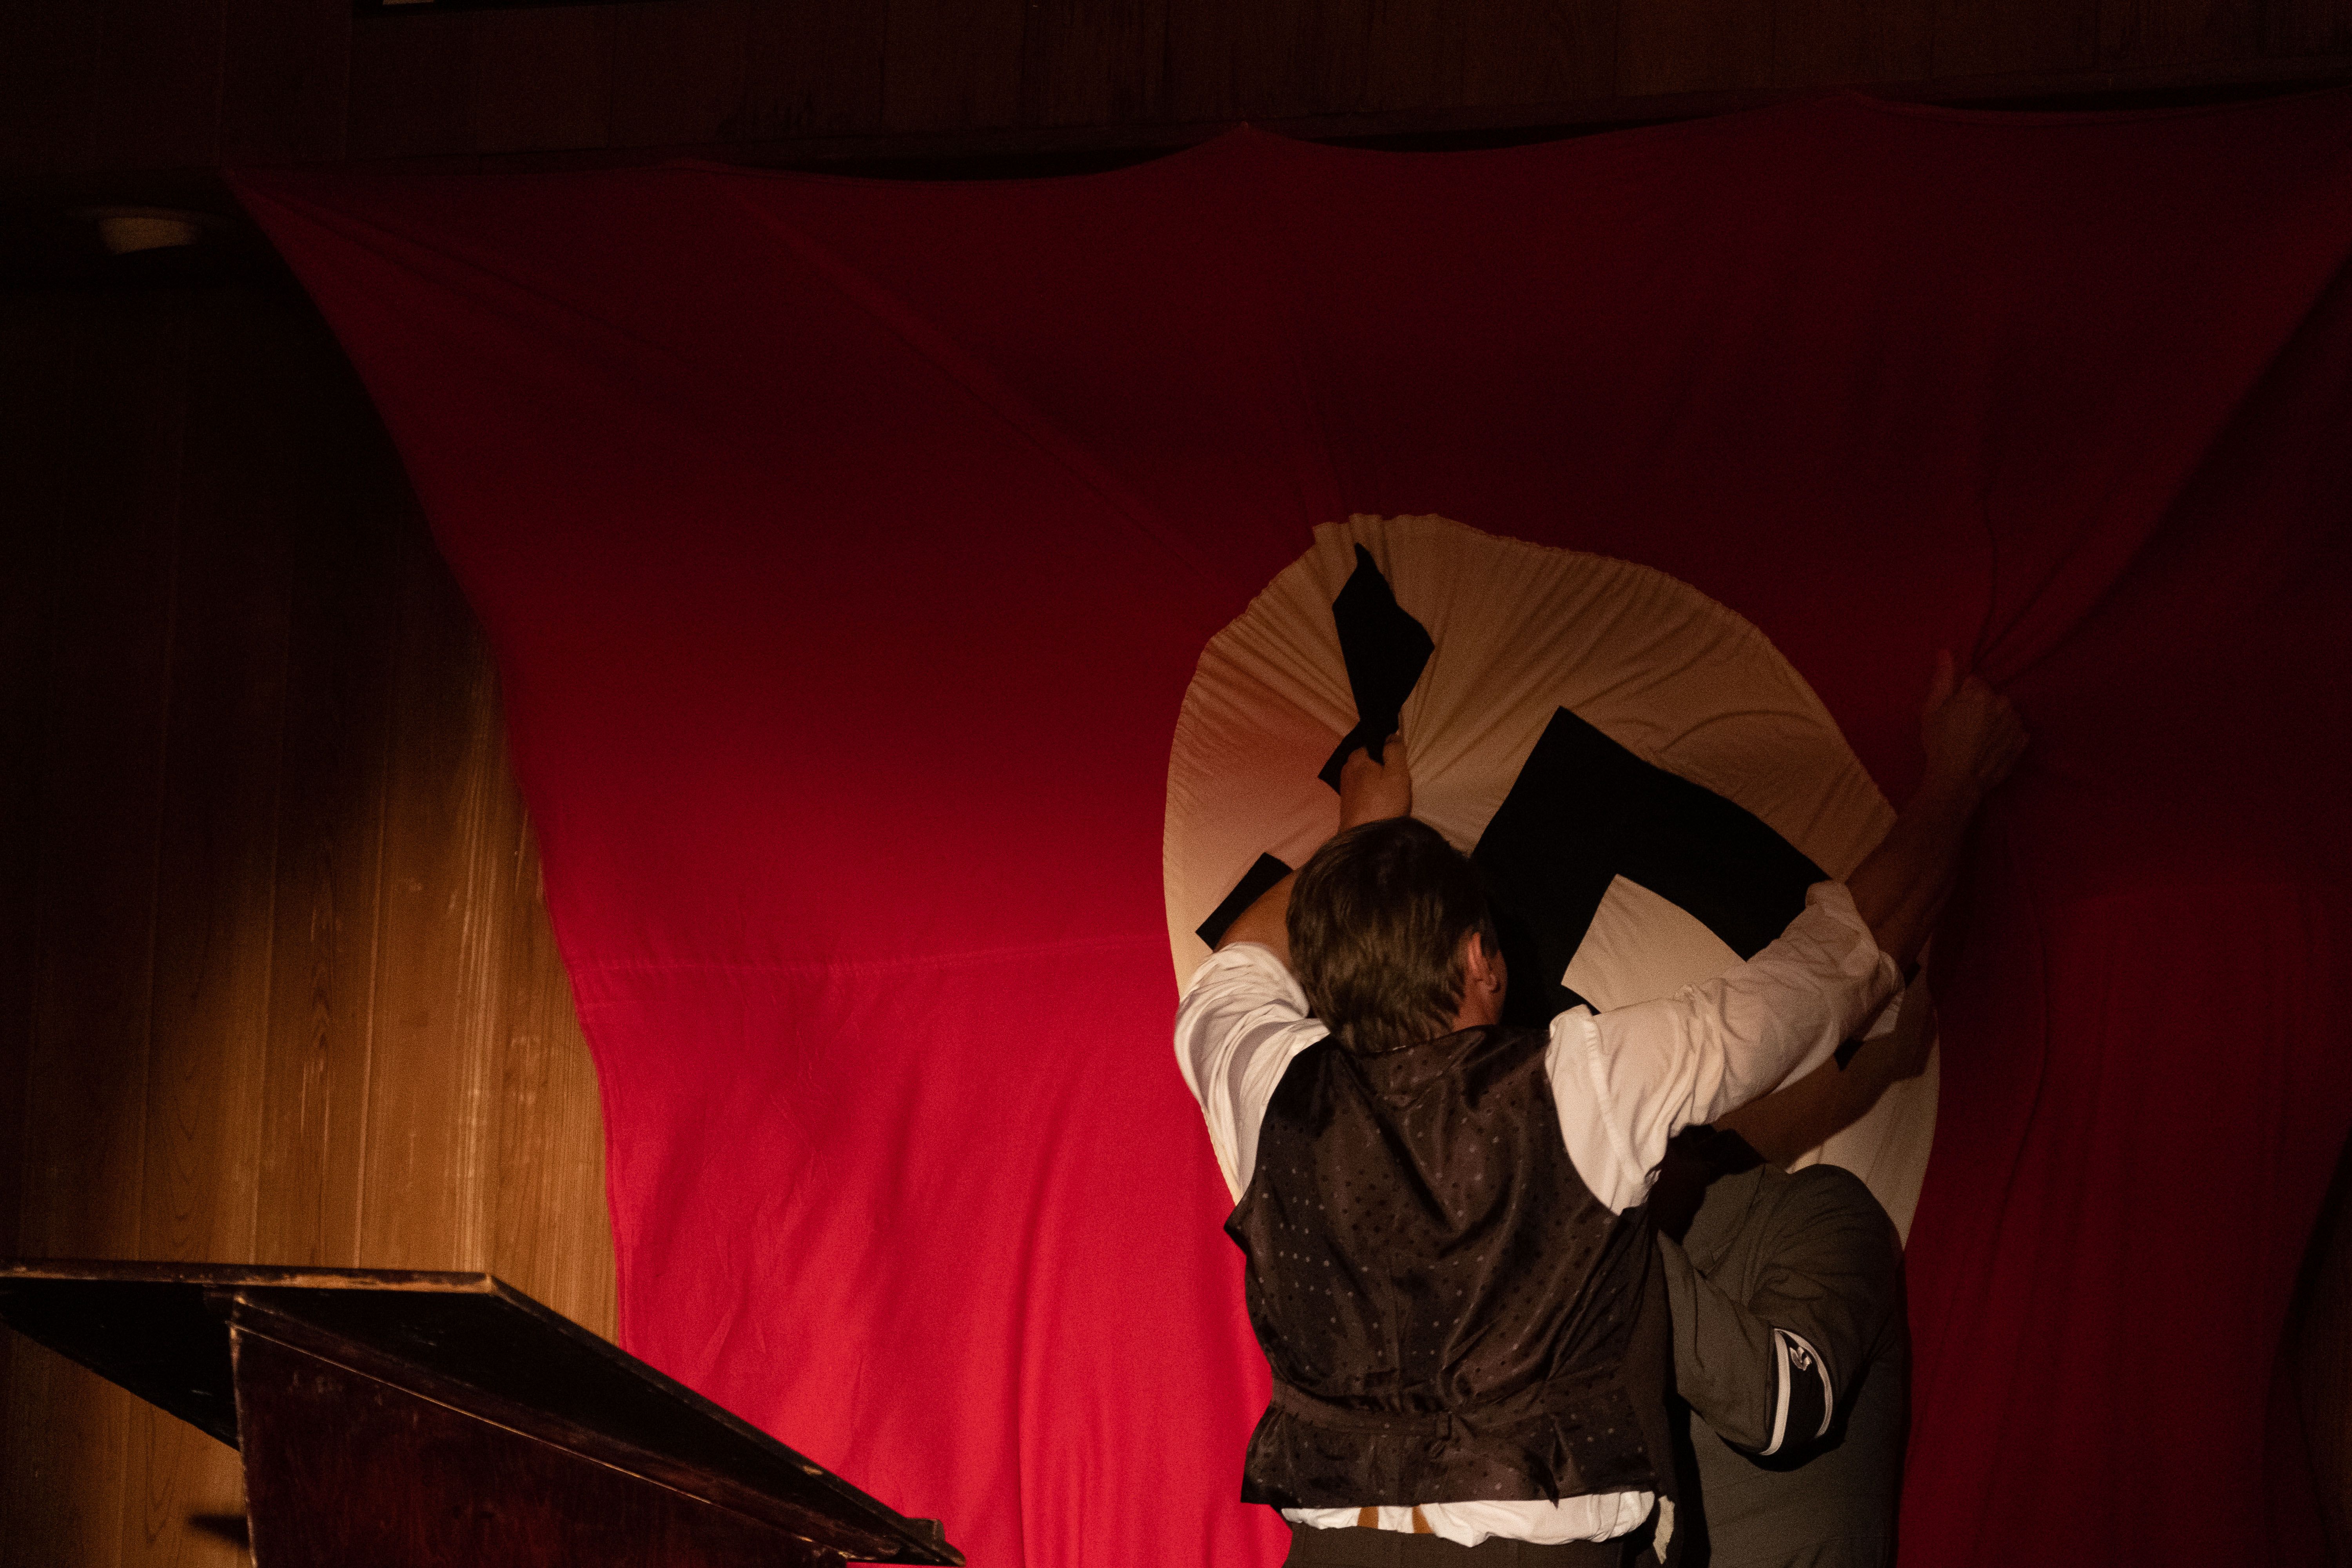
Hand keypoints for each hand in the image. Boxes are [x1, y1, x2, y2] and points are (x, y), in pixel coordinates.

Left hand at [1338, 732, 1411, 829]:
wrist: (1365, 841)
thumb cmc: (1383, 805)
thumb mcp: (1396, 774)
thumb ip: (1394, 751)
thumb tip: (1392, 736)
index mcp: (1356, 757)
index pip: (1374, 744)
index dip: (1389, 752)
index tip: (1401, 766)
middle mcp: (1347, 769)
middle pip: (1371, 762)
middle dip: (1385, 769)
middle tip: (1399, 784)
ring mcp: (1346, 788)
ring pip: (1369, 778)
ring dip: (1381, 785)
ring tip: (1393, 797)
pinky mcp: (1348, 804)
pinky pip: (1365, 793)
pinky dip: (1375, 796)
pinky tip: (1384, 806)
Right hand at [1918, 650, 2027, 804]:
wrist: (1958, 780)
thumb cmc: (1940, 743)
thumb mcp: (1932, 709)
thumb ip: (1942, 678)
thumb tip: (1946, 652)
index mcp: (1980, 693)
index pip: (1972, 683)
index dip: (1960, 697)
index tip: (1952, 713)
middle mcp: (2002, 703)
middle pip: (1990, 697)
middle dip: (1980, 707)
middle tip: (1963, 727)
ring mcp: (2015, 723)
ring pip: (2003, 713)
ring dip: (1994, 720)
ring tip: (1977, 739)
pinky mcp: (2022, 742)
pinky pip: (2014, 731)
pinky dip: (2005, 735)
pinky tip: (1990, 747)